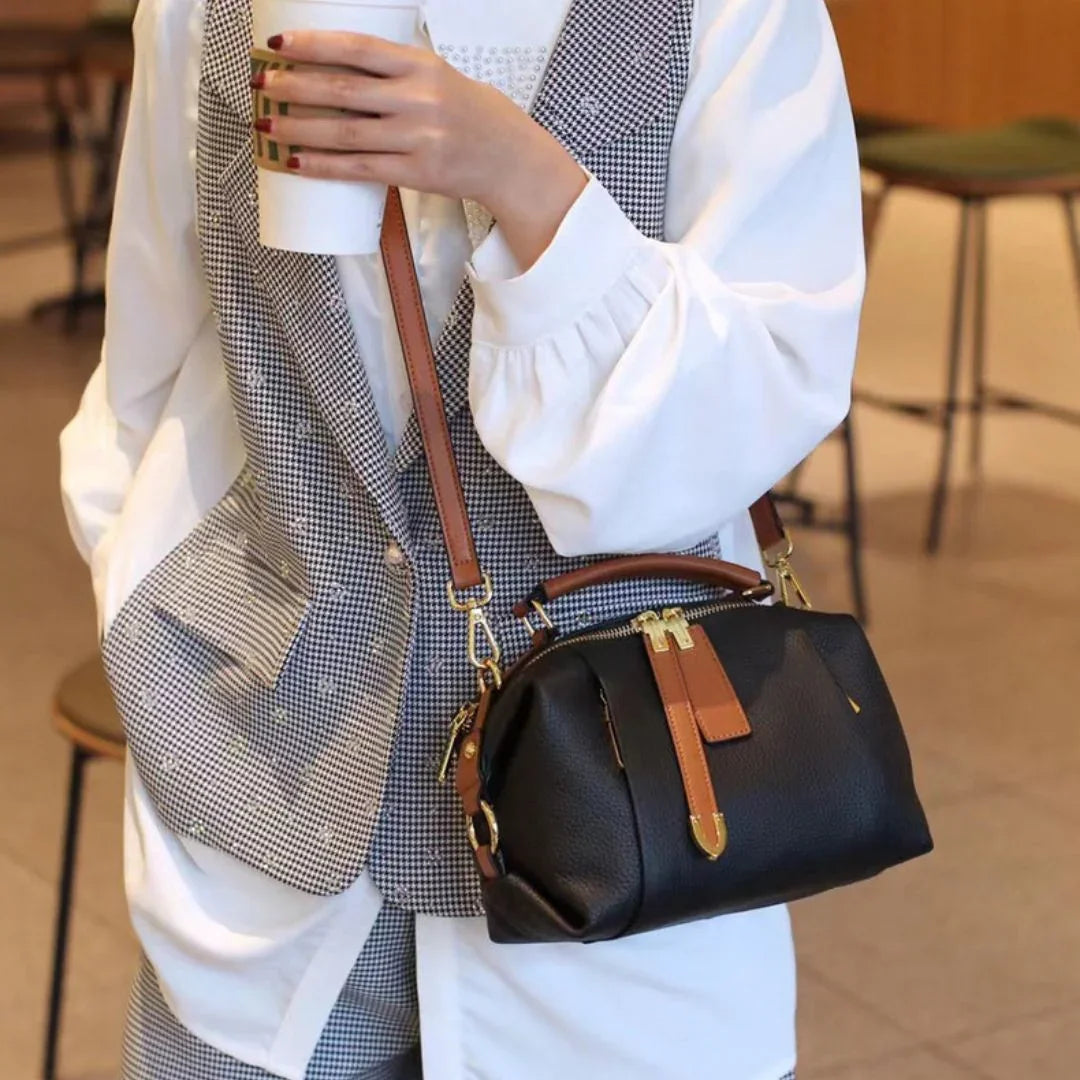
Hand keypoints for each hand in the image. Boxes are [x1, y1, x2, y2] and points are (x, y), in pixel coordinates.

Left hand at [254, 31, 587, 268]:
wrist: (509, 158)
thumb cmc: (469, 114)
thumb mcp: (435, 76)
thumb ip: (392, 71)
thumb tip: (333, 68)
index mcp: (420, 65)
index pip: (357, 49)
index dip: (313, 45)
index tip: (279, 45)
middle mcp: (418, 99)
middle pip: (342, 90)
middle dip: (294, 87)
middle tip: (262, 86)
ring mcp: (417, 138)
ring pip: (346, 133)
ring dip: (299, 129)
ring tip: (267, 126)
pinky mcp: (416, 173)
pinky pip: (360, 169)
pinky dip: (325, 166)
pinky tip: (298, 162)